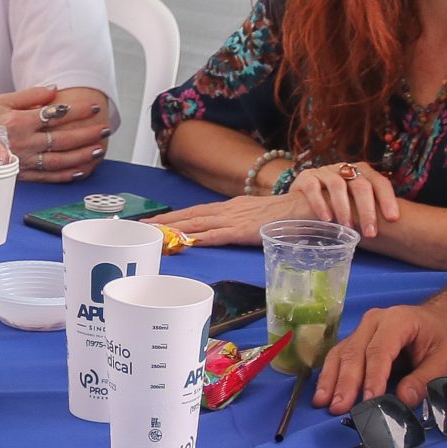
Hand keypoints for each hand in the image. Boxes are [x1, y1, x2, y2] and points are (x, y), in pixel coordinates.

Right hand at [0, 86, 108, 180]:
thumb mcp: (1, 100)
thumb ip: (30, 96)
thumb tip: (54, 90)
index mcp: (19, 122)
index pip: (56, 116)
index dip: (77, 112)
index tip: (93, 108)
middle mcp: (23, 144)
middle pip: (63, 140)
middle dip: (87, 135)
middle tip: (104, 129)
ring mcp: (22, 161)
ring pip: (59, 161)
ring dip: (82, 156)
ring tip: (99, 150)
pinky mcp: (19, 175)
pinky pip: (47, 177)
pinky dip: (65, 175)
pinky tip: (80, 170)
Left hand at [163, 191, 306, 245]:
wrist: (305, 206)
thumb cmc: (285, 214)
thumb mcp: (256, 216)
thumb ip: (240, 223)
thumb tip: (227, 232)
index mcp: (230, 207)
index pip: (196, 211)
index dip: (174, 216)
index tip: (154, 221)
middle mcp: (228, 210)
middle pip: (190, 215)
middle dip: (165, 221)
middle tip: (141, 226)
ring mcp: (234, 219)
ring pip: (197, 223)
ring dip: (174, 228)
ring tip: (153, 233)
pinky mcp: (243, 231)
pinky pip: (217, 234)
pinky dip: (200, 237)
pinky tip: (186, 241)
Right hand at [287, 162, 401, 237]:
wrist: (301, 202)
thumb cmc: (335, 206)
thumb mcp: (354, 205)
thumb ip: (369, 209)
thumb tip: (395, 228)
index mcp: (361, 173)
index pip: (379, 182)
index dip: (387, 199)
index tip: (393, 219)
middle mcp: (344, 168)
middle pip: (360, 184)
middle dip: (367, 210)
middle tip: (370, 233)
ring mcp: (324, 172)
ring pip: (337, 185)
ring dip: (344, 208)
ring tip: (348, 227)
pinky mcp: (306, 177)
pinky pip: (313, 188)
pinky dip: (321, 204)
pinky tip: (326, 219)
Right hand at [314, 298, 446, 411]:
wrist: (442, 320)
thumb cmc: (444, 338)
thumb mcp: (446, 360)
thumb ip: (425, 380)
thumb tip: (403, 399)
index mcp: (399, 320)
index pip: (380, 350)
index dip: (372, 377)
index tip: (368, 400)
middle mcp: (375, 321)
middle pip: (355, 352)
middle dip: (346, 382)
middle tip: (338, 408)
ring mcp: (363, 329)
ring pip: (342, 354)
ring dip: (331, 380)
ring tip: (323, 403)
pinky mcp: (356, 340)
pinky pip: (339, 356)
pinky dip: (330, 376)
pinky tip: (323, 394)